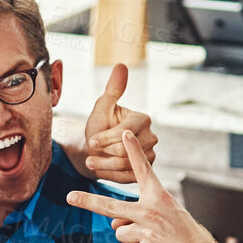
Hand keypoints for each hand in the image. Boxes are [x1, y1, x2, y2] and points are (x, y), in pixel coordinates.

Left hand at [67, 130, 232, 242]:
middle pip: (110, 206)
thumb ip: (140, 215)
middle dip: (87, 201)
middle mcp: (151, 212)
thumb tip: (115, 226)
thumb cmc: (185, 236)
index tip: (125, 133)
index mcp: (160, 198)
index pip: (144, 171)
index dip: (134, 151)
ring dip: (133, 240)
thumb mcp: (167, 217)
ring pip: (121, 233)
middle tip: (70, 197)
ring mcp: (146, 232)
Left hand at [82, 64, 157, 182]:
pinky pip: (127, 177)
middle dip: (104, 151)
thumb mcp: (102, 108)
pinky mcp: (144, 171)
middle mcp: (151, 137)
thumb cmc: (99, 126)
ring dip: (104, 164)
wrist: (97, 150)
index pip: (125, 131)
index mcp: (143, 119)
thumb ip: (112, 90)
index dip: (106, 137)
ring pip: (126, 164)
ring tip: (91, 161)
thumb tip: (122, 65)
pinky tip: (100, 169)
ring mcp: (150, 155)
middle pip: (125, 149)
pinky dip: (110, 174)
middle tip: (91, 151)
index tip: (91, 139)